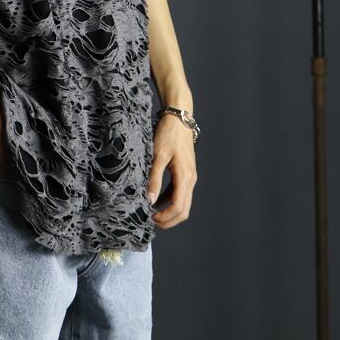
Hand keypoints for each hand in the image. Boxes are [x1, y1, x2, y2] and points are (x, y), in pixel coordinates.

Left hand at [147, 113, 197, 228]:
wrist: (178, 118)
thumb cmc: (168, 134)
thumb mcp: (158, 155)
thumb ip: (154, 178)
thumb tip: (149, 200)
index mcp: (185, 176)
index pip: (178, 207)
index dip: (165, 217)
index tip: (150, 218)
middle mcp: (190, 179)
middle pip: (184, 210)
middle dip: (169, 220)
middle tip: (151, 221)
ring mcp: (189, 177)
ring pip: (183, 203)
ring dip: (169, 211)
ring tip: (152, 212)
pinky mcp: (185, 173)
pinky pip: (179, 193)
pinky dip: (169, 200)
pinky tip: (156, 199)